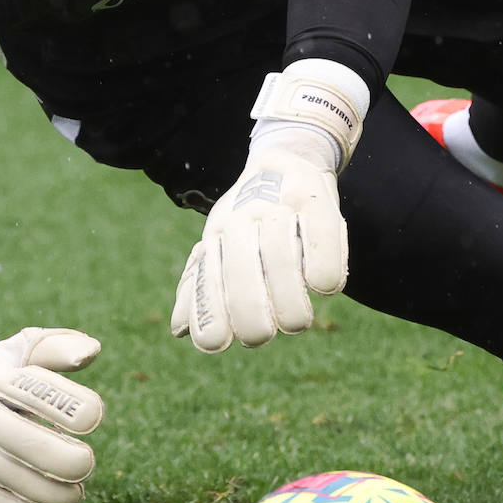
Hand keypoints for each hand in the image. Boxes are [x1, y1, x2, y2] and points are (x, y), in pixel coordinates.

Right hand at [0, 311, 104, 502]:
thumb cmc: (3, 367)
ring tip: (77, 496)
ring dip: (45, 491)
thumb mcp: (25, 346)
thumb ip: (59, 347)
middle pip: (15, 438)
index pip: (30, 390)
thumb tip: (93, 351)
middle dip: (57, 456)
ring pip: (3, 474)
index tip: (95, 416)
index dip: (63, 405)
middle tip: (88, 463)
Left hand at [171, 60, 368, 353]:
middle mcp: (243, 218)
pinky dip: (323, 267)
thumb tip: (178, 330)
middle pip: (242, 270)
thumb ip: (201, 288)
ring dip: (289, 301)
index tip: (216, 344)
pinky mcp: (315, 197)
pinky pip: (320, 235)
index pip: (208, 278)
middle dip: (250, 315)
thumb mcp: (221, 246)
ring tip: (297, 324)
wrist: (287, 159)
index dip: (208, 315)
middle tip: (262, 336)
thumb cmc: (251, 219)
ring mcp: (280, 206)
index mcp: (218, 234)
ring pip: (280, 256)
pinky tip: (324, 289)